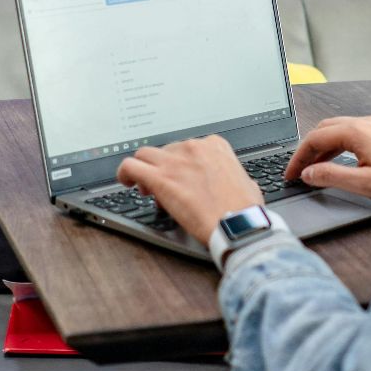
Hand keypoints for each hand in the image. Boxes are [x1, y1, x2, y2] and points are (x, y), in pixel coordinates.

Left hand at [116, 135, 263, 244]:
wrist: (237, 224)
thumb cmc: (244, 209)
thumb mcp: (246, 183)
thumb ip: (233, 176)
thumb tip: (233, 182)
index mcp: (214, 146)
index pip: (186, 147)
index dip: (180, 164)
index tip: (180, 178)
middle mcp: (193, 148)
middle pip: (165, 150)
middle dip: (162, 168)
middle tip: (163, 188)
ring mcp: (175, 161)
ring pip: (144, 154)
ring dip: (143, 169)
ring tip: (145, 187)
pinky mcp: (160, 179)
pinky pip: (130, 166)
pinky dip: (124, 173)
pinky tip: (125, 182)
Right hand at [283, 116, 370, 205]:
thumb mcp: (364, 184)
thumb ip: (332, 177)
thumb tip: (308, 174)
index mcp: (358, 132)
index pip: (315, 139)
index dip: (298, 157)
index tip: (290, 174)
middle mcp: (366, 123)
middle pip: (324, 130)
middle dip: (307, 150)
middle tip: (297, 170)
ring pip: (338, 131)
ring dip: (322, 148)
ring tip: (313, 169)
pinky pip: (352, 134)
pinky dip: (337, 147)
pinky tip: (337, 162)